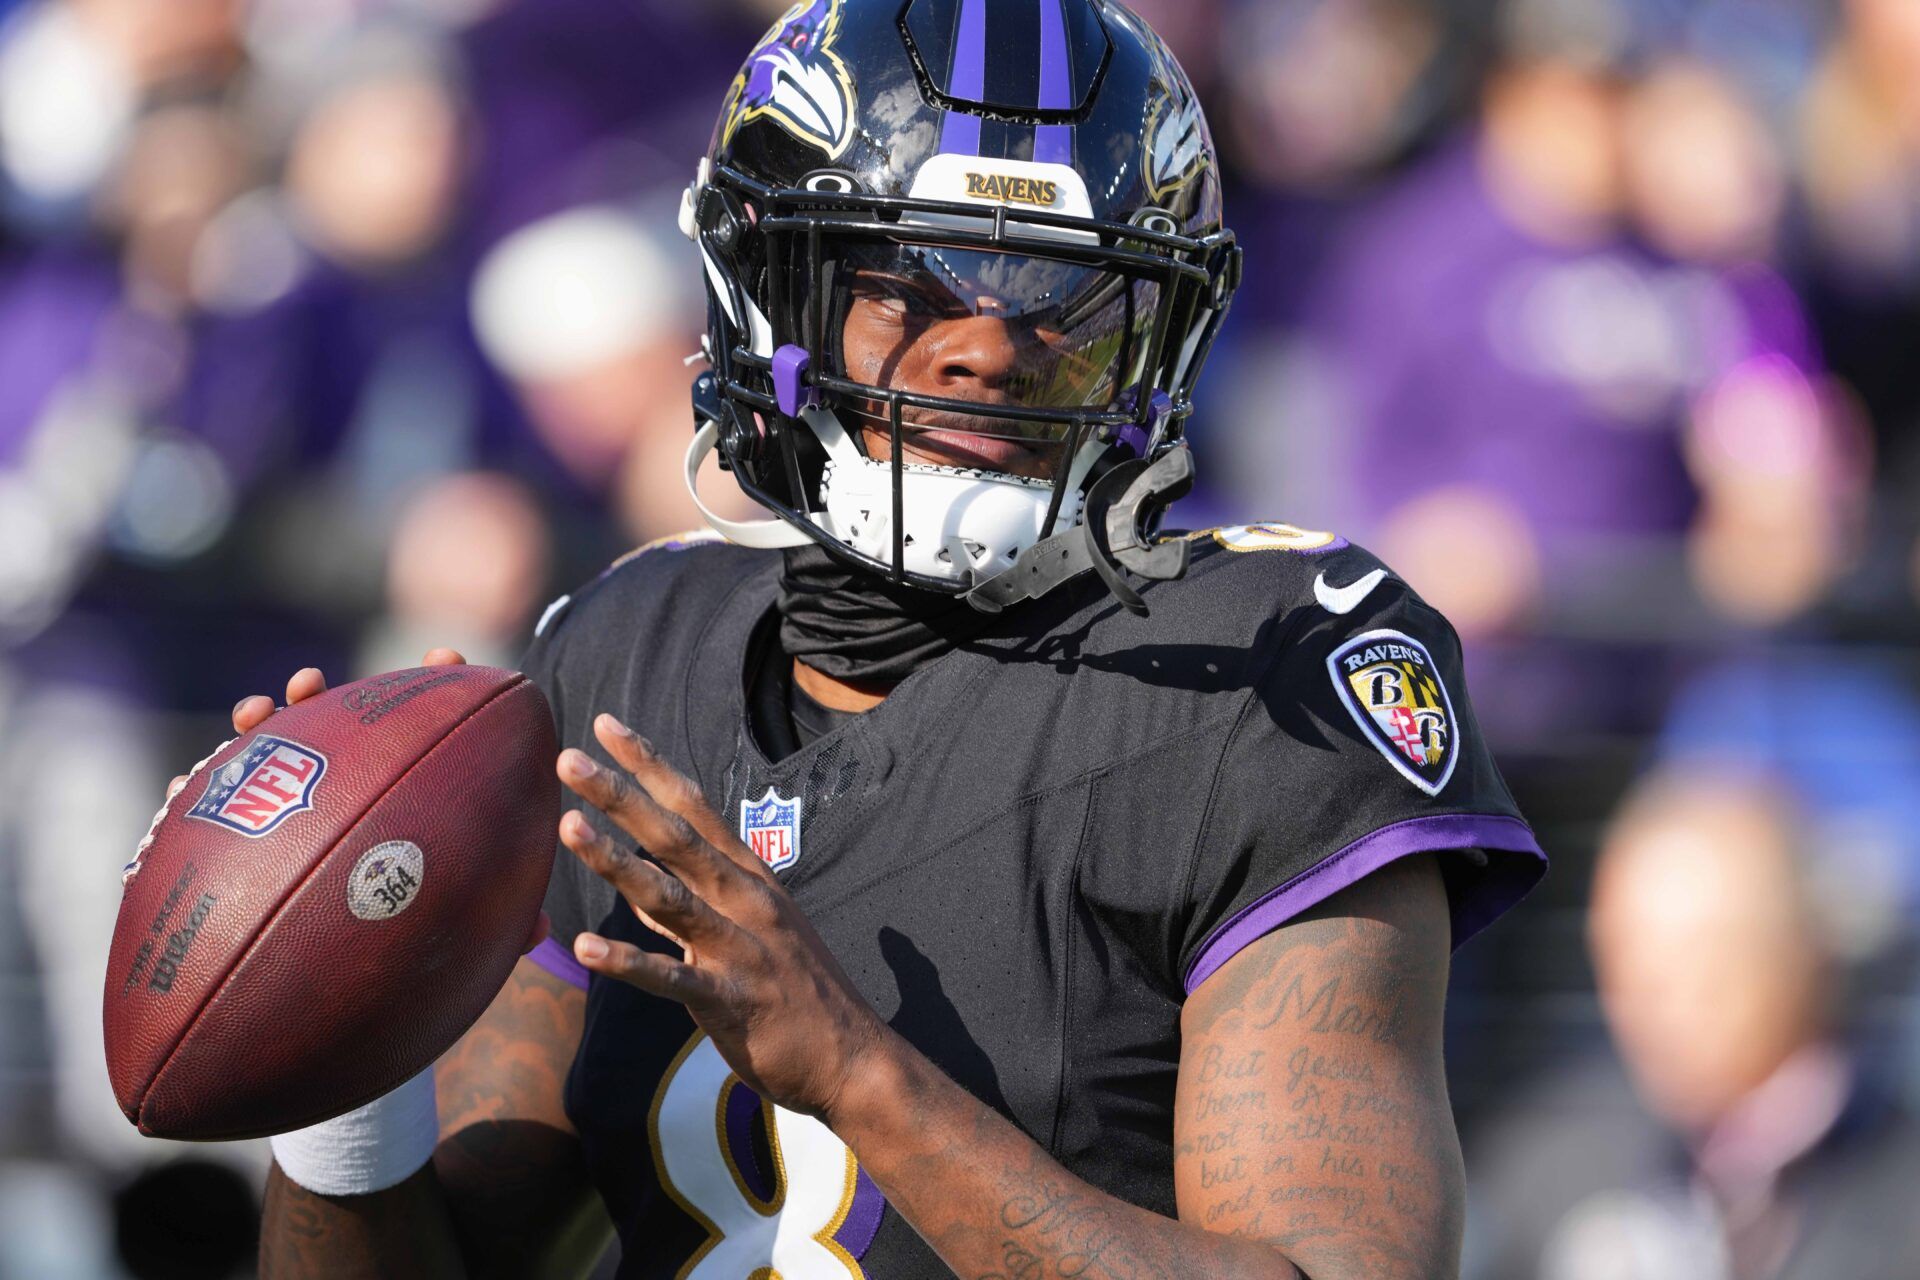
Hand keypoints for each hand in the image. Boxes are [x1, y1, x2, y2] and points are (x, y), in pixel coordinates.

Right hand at [157, 649, 549, 954]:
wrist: (333, 984)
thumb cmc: (406, 940)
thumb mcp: (451, 926)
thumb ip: (493, 918)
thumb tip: (541, 928)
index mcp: (408, 794)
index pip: (428, 727)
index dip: (437, 685)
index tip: (444, 660)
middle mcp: (351, 787)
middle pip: (344, 727)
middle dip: (329, 695)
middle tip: (317, 682)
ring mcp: (295, 806)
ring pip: (276, 751)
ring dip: (262, 722)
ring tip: (253, 713)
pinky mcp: (244, 836)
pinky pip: (213, 806)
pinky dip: (196, 788)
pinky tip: (183, 787)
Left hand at [557, 713, 887, 1120]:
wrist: (851, 1058)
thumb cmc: (796, 993)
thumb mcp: (749, 932)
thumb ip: (685, 905)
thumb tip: (632, 881)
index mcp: (749, 877)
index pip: (692, 807)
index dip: (649, 764)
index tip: (607, 725)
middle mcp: (745, 901)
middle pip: (674, 837)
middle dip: (621, 795)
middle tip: (569, 758)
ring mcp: (740, 949)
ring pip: (669, 896)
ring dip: (616, 861)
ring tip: (567, 827)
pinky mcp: (731, 1001)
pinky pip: (672, 978)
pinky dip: (628, 962)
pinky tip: (585, 947)